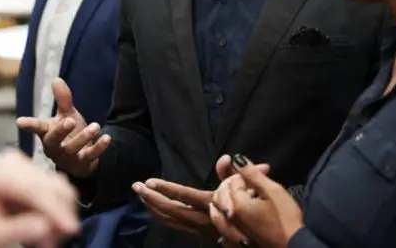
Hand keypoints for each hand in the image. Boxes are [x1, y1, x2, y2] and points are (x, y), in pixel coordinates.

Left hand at [0, 150, 79, 247]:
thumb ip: (17, 229)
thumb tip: (46, 226)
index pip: (34, 189)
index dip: (55, 210)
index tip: (71, 229)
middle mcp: (11, 162)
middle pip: (51, 185)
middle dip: (59, 215)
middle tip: (55, 242)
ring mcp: (23, 165)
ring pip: (58, 188)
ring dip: (60, 214)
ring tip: (48, 240)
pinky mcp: (32, 172)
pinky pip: (55, 190)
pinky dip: (56, 211)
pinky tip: (45, 228)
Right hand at [16, 78, 109, 177]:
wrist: (82, 160)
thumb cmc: (70, 135)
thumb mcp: (67, 115)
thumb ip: (63, 99)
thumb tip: (56, 79)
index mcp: (48, 133)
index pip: (38, 127)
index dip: (29, 124)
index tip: (20, 121)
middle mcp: (55, 147)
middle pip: (53, 140)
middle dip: (60, 131)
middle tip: (70, 120)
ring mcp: (67, 157)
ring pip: (72, 148)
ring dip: (84, 137)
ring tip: (96, 125)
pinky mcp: (82, 164)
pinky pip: (90, 156)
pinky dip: (98, 147)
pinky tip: (107, 138)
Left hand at [131, 156, 265, 241]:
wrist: (259, 238)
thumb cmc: (252, 208)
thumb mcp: (246, 188)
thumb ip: (232, 173)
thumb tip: (225, 157)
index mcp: (212, 205)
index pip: (184, 196)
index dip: (166, 189)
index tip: (149, 181)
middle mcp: (203, 220)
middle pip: (171, 210)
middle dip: (152, 199)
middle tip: (136, 186)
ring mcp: (199, 230)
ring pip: (170, 220)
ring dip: (153, 208)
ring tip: (141, 195)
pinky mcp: (198, 234)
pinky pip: (174, 226)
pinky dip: (161, 217)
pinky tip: (154, 209)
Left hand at [211, 155, 302, 247]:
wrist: (292, 246)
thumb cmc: (286, 219)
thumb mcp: (273, 192)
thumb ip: (253, 174)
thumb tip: (237, 159)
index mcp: (237, 205)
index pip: (233, 180)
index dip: (246, 172)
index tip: (264, 170)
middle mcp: (228, 218)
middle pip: (220, 193)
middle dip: (233, 182)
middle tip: (249, 179)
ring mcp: (230, 231)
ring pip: (216, 210)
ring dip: (223, 197)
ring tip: (235, 191)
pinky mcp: (235, 240)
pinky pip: (220, 225)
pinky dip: (222, 215)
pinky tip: (231, 213)